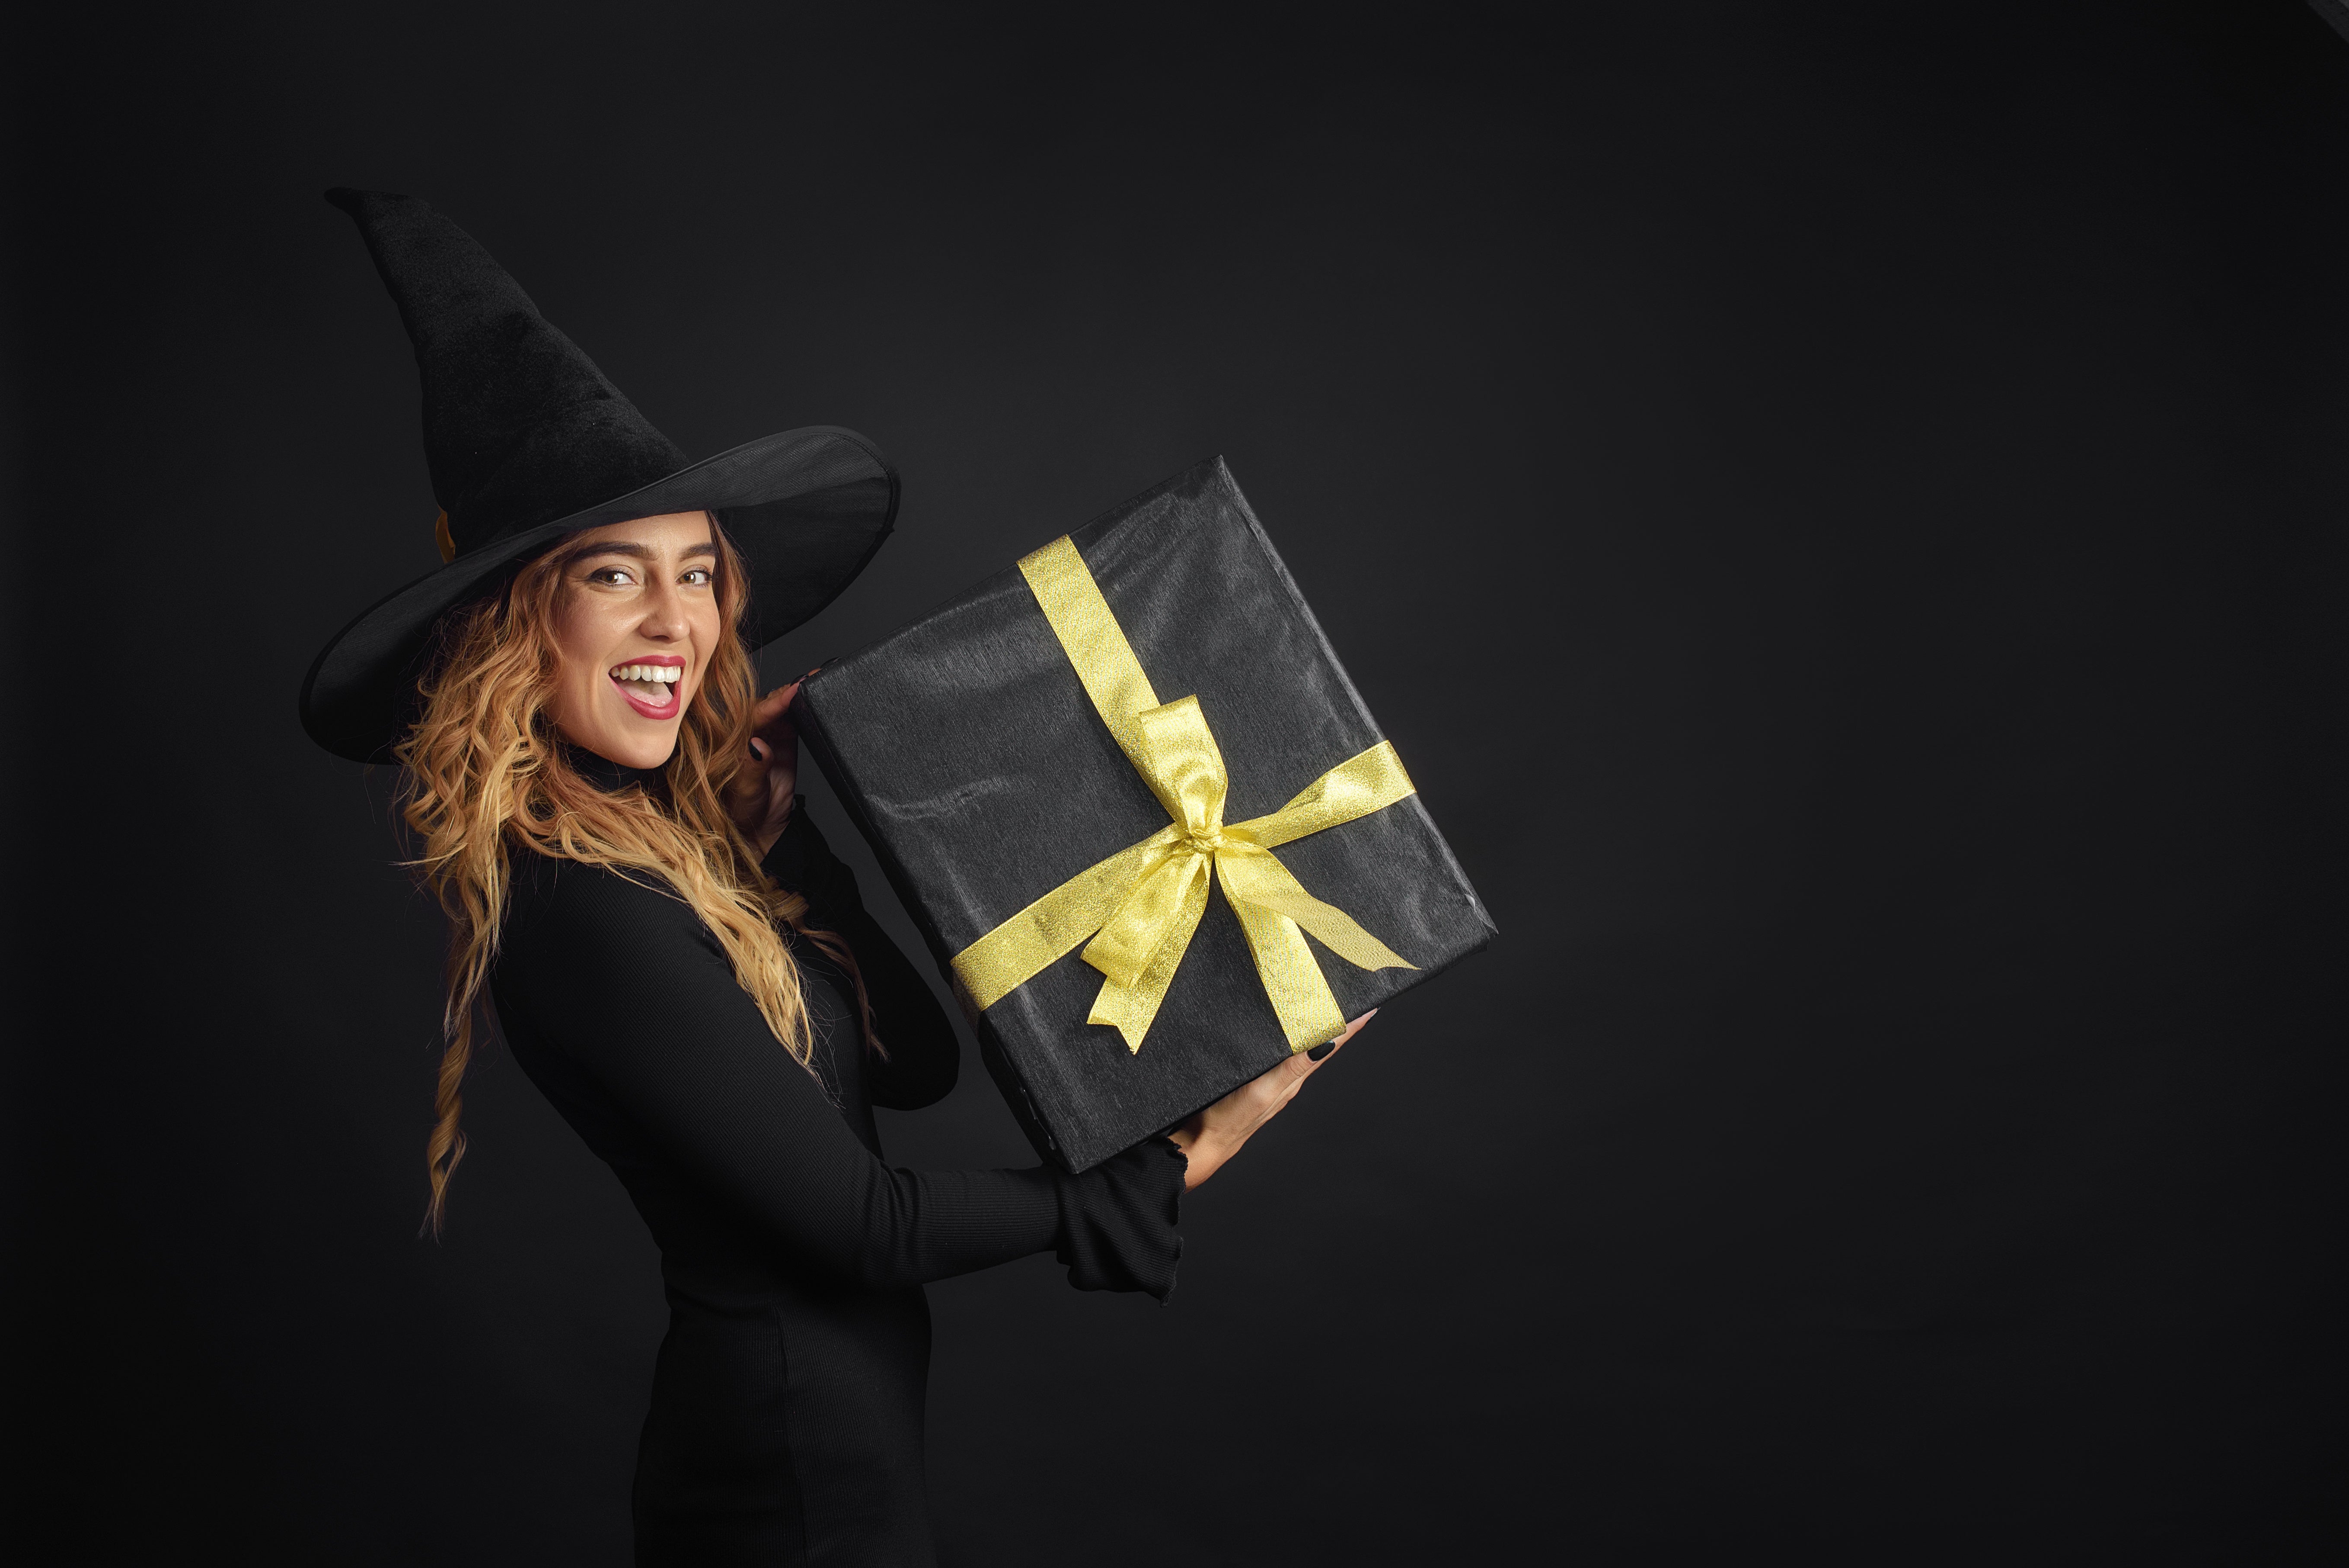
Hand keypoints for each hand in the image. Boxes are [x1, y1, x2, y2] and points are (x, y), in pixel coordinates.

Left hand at [723, 672, 814, 857]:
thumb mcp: (744, 792)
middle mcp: (746, 732)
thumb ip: (752, 768)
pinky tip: (813, 697)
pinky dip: (803, 707)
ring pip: (780, 707)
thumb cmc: (742, 810)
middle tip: (807, 681)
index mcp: (730, 741)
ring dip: (795, 695)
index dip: (772, 704)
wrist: (761, 827)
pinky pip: (794, 718)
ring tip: (814, 682)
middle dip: (786, 692)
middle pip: (766, 704)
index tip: (790, 693)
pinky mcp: (785, 739)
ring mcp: (767, 734)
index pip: (752, 716)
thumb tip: (758, 745)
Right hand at [1165, 1011, 1374, 1190]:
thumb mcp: (1263, 1090)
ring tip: (1323, 1002)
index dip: (1351, 1024)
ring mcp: (1269, 1078)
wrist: (1194, 1144)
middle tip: (1349, 992)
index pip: (1332, 1044)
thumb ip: (1293, 1066)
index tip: (1371, 1003)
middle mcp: (1286, 1076)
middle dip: (1335, 1017)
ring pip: (1297, 1044)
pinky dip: (1285, 1034)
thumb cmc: (1227, 1121)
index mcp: (1295, 1077)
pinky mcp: (1250, 1077)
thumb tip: (1329, 1043)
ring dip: (1311, 1023)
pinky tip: (1281, 1027)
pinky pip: (1275, 1050)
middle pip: (1319, 1041)